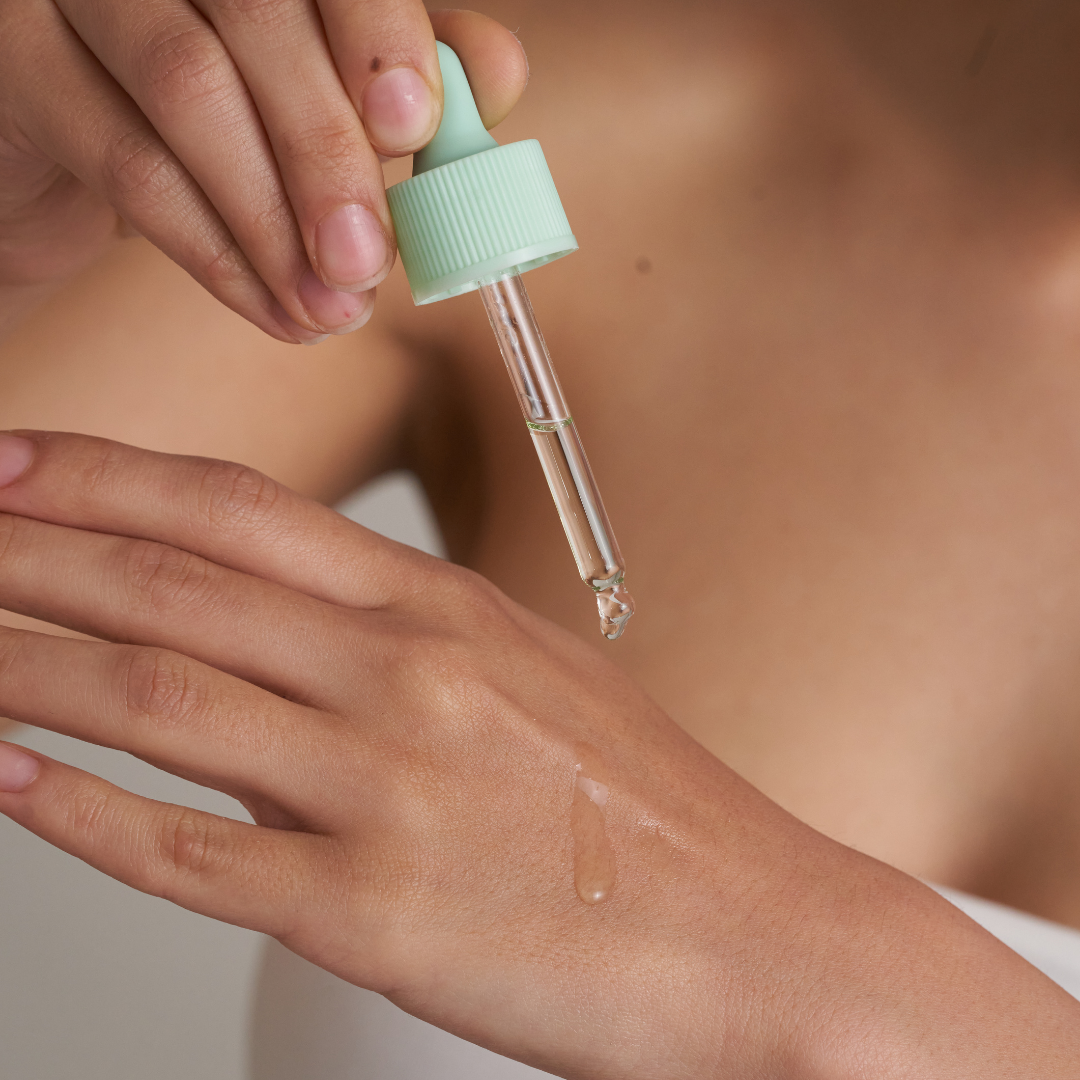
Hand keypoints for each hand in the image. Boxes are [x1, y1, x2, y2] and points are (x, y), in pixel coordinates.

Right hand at [0, 5, 525, 339]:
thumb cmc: (215, 111)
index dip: (378, 33)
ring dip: (276, 221)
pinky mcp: (20, 68)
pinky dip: (218, 255)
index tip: (411, 129)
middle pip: (257, 15)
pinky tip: (275, 309)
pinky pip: (131, 167)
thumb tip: (497, 76)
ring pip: (189, 90)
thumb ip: (403, 73)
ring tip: (334, 310)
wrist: (70, 143)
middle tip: (372, 261)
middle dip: (328, 151)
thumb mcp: (316, 87)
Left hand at [0, 431, 1076, 1078]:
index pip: (240, 513)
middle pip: (176, 584)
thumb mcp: (528, 682)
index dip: (110, 478)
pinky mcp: (373, 912)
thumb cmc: (644, 806)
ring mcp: (385, 788)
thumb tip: (284, 653)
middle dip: (31, 548)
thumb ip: (402, 656)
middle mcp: (407, 677)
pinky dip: (79, 813)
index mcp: (445, 612)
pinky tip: (12, 782)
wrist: (752, 932)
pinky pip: (190, 851)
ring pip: (158, 697)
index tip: (16, 461)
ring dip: (27, 661)